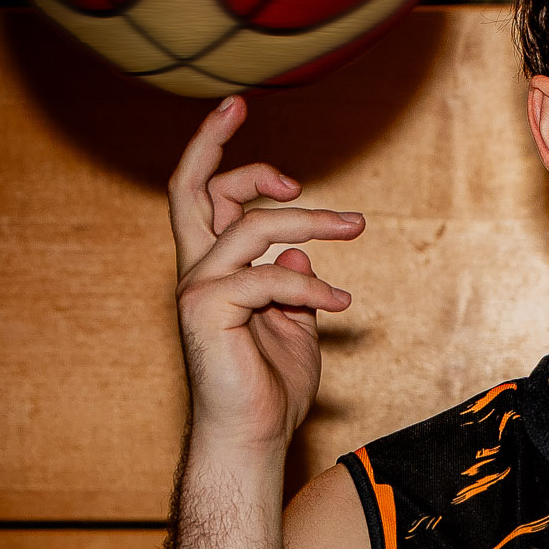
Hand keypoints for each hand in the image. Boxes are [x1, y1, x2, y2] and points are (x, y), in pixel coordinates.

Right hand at [168, 97, 363, 455]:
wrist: (254, 436)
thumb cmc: (272, 388)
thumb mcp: (295, 324)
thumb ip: (293, 283)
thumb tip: (298, 250)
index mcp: (212, 268)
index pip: (201, 195)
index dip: (215, 149)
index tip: (240, 111)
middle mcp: (196, 271)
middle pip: (195, 189)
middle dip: (229, 151)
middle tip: (295, 157)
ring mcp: (196, 288)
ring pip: (251, 225)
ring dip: (310, 220)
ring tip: (354, 227)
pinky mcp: (206, 309)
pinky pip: (268, 276)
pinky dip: (310, 286)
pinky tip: (339, 303)